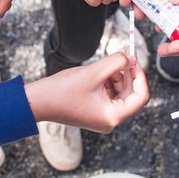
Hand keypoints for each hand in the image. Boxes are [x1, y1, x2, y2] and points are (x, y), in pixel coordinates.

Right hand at [25, 52, 148, 131]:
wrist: (38, 102)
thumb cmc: (62, 91)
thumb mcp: (94, 72)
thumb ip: (116, 62)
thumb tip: (131, 57)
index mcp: (113, 116)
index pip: (140, 96)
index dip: (140, 76)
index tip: (134, 60)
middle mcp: (110, 121)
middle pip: (131, 94)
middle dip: (127, 75)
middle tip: (123, 56)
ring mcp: (103, 118)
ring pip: (120, 93)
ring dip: (116, 77)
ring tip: (103, 66)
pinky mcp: (95, 112)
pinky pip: (109, 95)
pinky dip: (107, 82)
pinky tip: (97, 74)